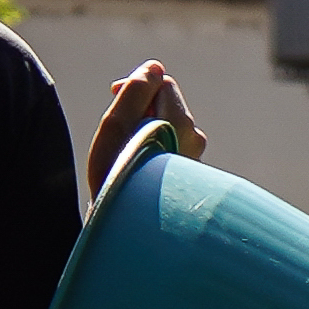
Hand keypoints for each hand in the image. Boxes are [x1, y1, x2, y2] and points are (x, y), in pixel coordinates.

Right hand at [87, 59, 206, 193]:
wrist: (132, 240)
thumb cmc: (117, 184)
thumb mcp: (115, 130)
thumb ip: (133, 92)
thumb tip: (155, 67)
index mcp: (182, 125)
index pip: (161, 82)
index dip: (134, 87)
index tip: (112, 102)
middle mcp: (196, 141)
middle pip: (166, 105)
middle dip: (140, 111)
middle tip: (117, 138)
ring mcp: (196, 160)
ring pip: (167, 127)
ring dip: (144, 132)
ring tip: (125, 159)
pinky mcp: (190, 177)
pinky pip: (170, 148)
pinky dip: (152, 150)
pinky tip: (137, 175)